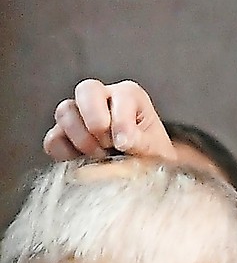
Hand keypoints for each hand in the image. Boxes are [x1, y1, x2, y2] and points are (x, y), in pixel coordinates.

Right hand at [44, 79, 174, 160]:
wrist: (144, 171)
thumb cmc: (154, 156)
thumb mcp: (157, 149)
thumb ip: (142, 142)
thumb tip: (122, 140)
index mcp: (129, 96)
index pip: (120, 95)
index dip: (121, 122)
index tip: (125, 144)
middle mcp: (102, 98)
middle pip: (85, 91)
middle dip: (95, 121)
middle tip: (107, 144)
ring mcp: (79, 114)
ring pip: (65, 112)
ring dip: (81, 138)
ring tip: (101, 156)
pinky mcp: (64, 135)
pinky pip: (53, 139)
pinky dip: (64, 152)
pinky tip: (82, 161)